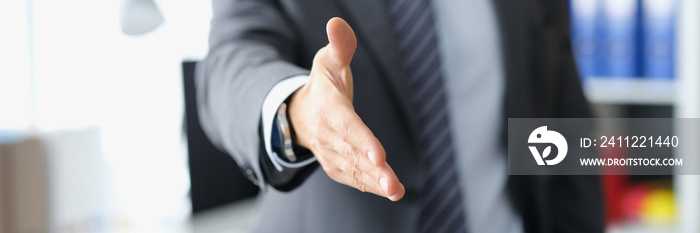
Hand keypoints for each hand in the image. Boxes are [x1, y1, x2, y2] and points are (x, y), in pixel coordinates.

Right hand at [288, 17, 404, 200]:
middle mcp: (328, 135)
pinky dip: (369, 187)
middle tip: (393, 184)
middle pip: (353, 154)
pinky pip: (353, 178)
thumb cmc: (322, 85)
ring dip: (375, 183)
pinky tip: (389, 191)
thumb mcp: (327, 61)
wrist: (299, 114)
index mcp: (329, 109)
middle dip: (374, 170)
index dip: (362, 141)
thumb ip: (339, 45)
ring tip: (396, 191)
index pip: (347, 127)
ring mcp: (331, 153)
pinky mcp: (336, 166)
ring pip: (355, 170)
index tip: (379, 156)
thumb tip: (338, 22)